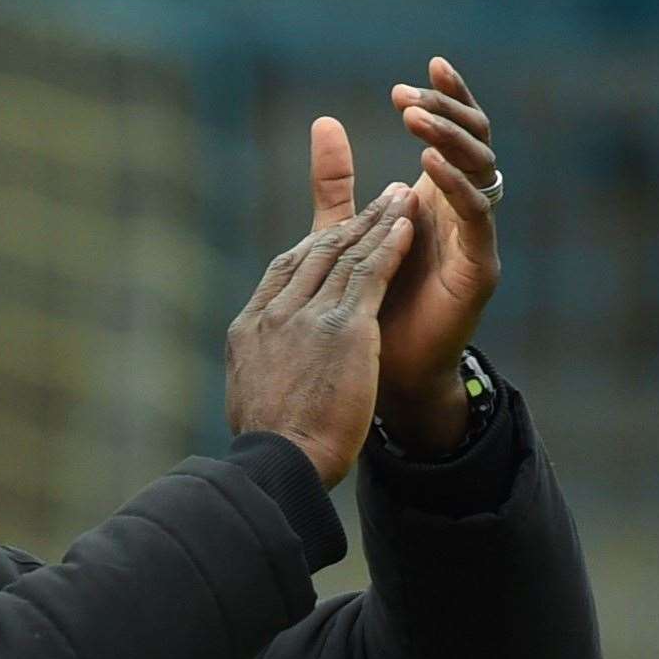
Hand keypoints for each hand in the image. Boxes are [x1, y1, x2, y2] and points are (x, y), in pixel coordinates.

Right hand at [226, 188, 418, 488]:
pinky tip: (408, 226)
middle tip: (380, 199)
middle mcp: (276, 313)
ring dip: (378, 222)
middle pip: (315, 254)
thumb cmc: (269, 446)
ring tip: (401, 198)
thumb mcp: (251, 397)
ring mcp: (307, 317)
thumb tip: (263, 376)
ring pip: (346, 256)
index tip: (336, 232)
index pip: (284, 272)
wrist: (280, 460)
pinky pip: (370, 274)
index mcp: (250, 329)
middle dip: (351, 223)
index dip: (313, 248)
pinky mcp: (344, 328)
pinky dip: (390, 245)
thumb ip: (261, 371)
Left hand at [309, 57, 500, 452]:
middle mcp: (462, 212)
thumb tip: (323, 121)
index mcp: (436, 199)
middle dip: (446, 112)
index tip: (405, 81)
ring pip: (482, 171)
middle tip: (412, 95)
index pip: (452, 133)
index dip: (441, 101)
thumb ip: (337, 183)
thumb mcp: (345, 233)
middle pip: (475, 141)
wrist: (383, 378)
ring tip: (417, 119)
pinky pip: (477, 218)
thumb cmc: (368, 308)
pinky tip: (427, 171)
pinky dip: (456, 189)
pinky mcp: (478, 269)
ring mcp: (475, 239)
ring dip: (450, 141)